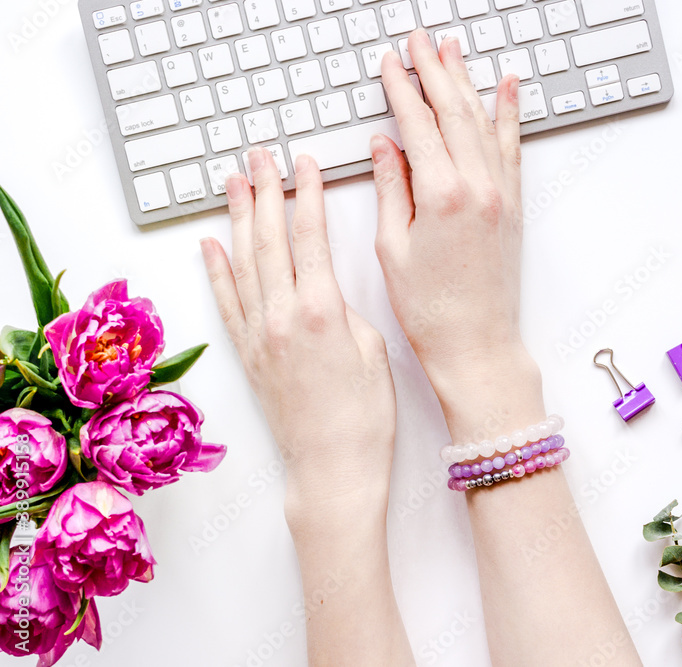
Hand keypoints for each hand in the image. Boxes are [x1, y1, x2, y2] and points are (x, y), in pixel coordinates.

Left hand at [200, 148, 395, 518]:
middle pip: (269, 240)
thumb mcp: (374, 352)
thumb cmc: (365, 418)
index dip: (307, 194)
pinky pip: (227, 303)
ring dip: (238, 218)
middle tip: (260, 156)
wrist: (333, 469)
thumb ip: (346, 311)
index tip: (305, 164)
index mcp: (321, 312)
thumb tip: (325, 288)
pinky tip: (210, 244)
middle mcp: (281, 318)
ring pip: (242, 263)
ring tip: (234, 182)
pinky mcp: (248, 355)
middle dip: (266, 191)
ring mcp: (258, 336)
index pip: (309, 237)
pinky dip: (216, 270)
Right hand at [371, 30, 542, 439]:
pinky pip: (512, 147)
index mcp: (442, 195)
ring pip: (484, 122)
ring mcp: (501, 194)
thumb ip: (391, 188)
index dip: (402, 89)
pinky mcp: (513, 206)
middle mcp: (478, 186)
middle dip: (434, 71)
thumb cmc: (431, 308)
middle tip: (420, 42)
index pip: (418, 125)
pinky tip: (508, 90)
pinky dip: (510, 114)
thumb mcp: (393, 247)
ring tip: (454, 52)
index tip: (390, 65)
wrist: (476, 343)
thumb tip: (385, 146)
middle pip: (454, 112)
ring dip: (468, 83)